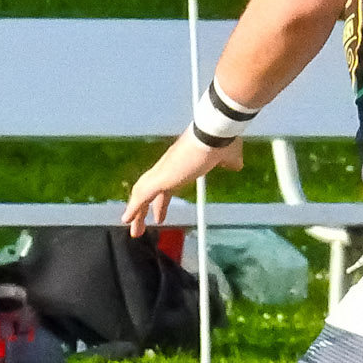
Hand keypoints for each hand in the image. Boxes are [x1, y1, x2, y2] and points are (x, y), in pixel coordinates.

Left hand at [122, 130, 246, 233]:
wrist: (215, 133)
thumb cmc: (221, 140)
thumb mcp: (228, 156)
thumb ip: (229, 162)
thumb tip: (235, 165)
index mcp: (180, 165)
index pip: (165, 187)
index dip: (160, 202)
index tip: (158, 214)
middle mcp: (167, 168)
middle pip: (149, 192)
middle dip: (144, 210)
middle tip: (140, 224)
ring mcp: (162, 171)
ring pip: (141, 194)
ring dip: (136, 212)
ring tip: (134, 229)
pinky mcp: (160, 177)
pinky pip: (141, 196)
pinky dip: (133, 208)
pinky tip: (127, 220)